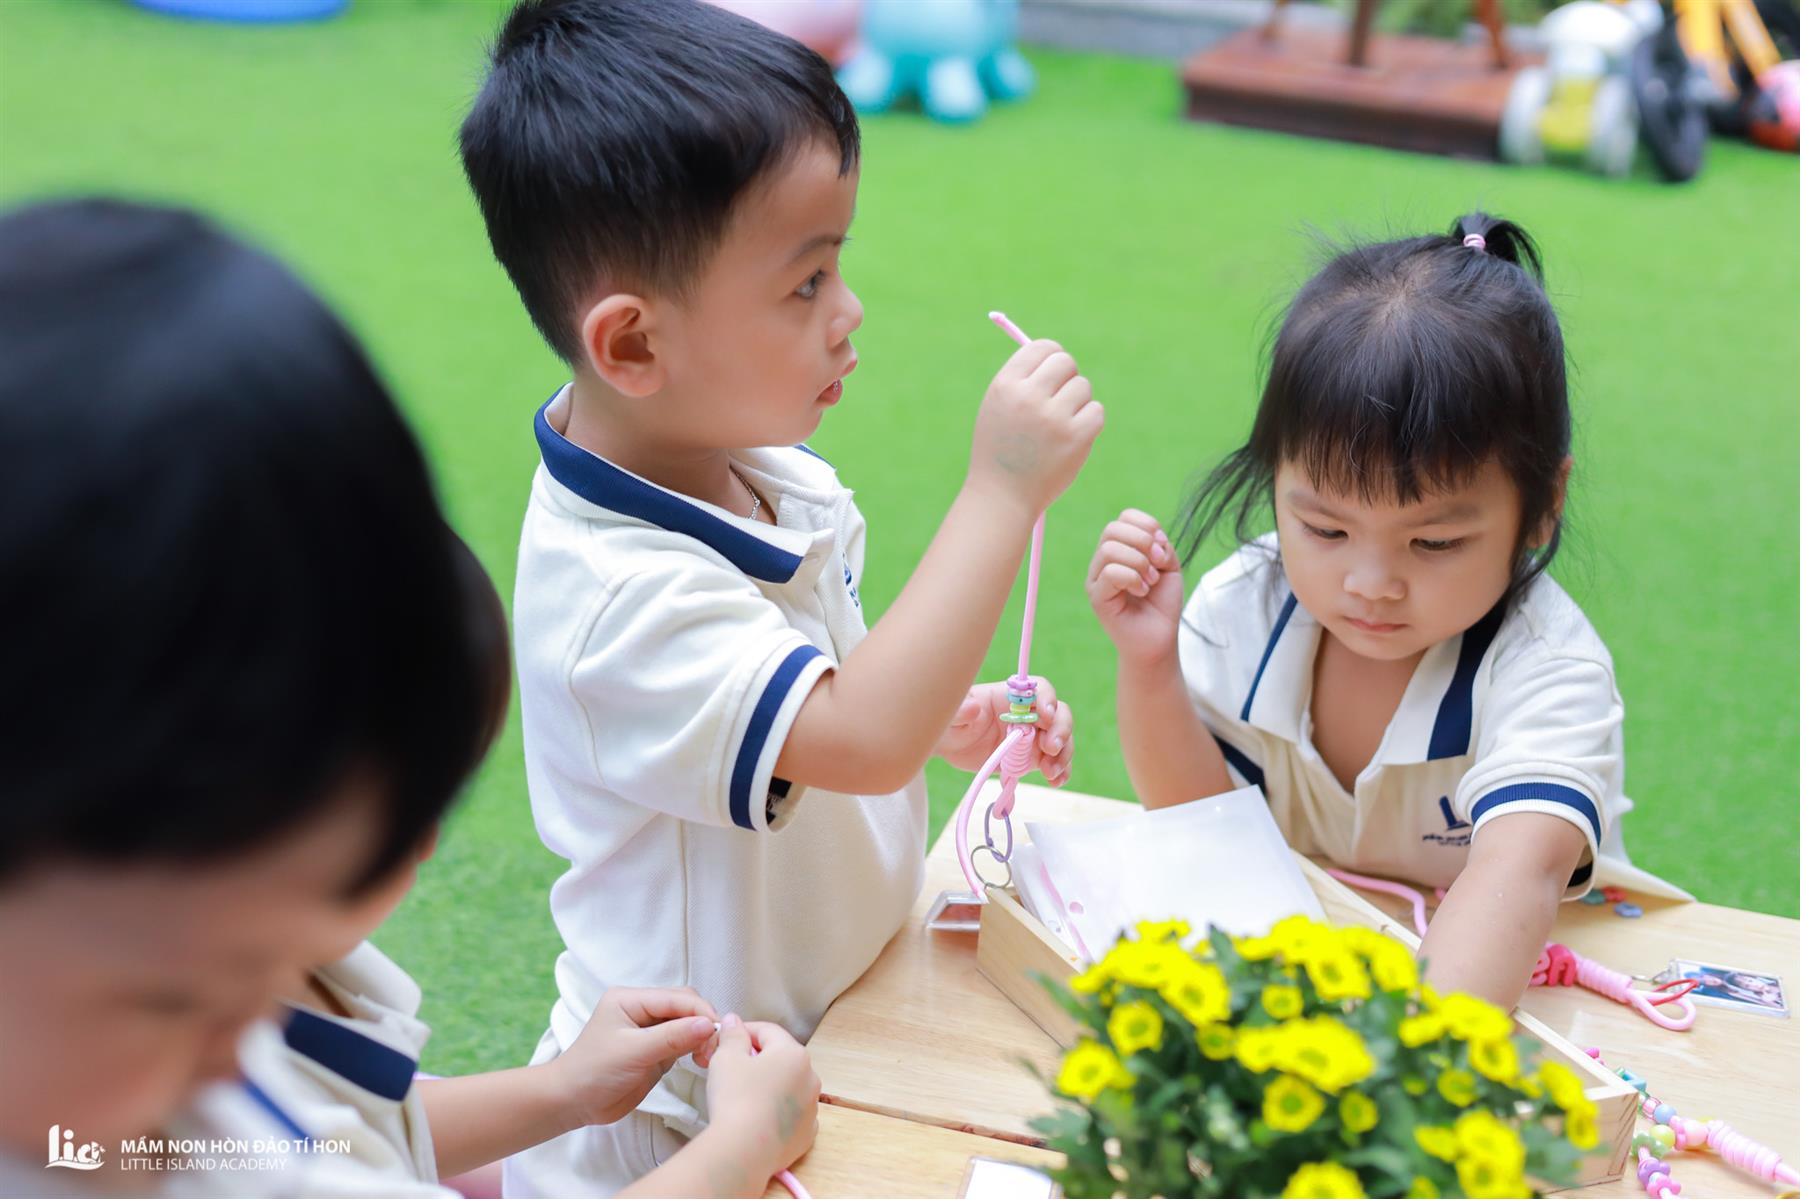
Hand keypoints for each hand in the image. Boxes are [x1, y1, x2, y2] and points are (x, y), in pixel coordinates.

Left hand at [546, 987, 719, 1127]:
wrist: (572, 1104)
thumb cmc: (593, 1073)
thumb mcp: (633, 1053)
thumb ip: (672, 1037)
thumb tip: (709, 1024)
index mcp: (631, 999)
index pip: (677, 997)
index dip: (700, 1012)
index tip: (718, 1033)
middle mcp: (642, 1009)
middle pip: (686, 1007)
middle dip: (704, 1024)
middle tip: (712, 1051)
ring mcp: (650, 1030)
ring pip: (688, 1024)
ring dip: (702, 1037)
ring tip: (707, 1058)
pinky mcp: (656, 1050)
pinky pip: (684, 1042)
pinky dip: (696, 1048)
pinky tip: (700, 1060)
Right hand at [703, 1015, 818, 1180]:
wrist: (744, 1150)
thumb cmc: (735, 1098)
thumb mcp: (726, 1057)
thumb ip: (732, 1035)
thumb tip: (734, 1022)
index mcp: (793, 1053)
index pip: (767, 1031)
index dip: (743, 1031)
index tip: (725, 1039)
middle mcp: (810, 1077)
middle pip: (780, 1058)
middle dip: (757, 1059)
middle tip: (731, 1067)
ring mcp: (812, 1108)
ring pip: (788, 1087)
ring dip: (769, 1085)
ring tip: (743, 1096)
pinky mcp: (806, 1134)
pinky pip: (791, 1115)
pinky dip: (777, 1112)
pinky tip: (758, 1118)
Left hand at [935, 679, 1073, 785]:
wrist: (950, 746)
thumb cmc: (952, 722)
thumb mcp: (951, 716)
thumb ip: (960, 710)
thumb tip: (973, 708)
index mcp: (1010, 697)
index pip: (1039, 689)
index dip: (1048, 699)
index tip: (1046, 716)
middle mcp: (1028, 713)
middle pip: (1059, 714)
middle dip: (1061, 730)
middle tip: (1050, 749)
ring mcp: (1033, 736)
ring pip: (1061, 740)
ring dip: (1063, 755)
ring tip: (1050, 773)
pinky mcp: (1032, 757)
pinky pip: (1054, 762)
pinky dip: (1060, 772)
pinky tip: (1055, 782)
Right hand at [967, 339, 1103, 516]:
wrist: (1002, 496)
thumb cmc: (1001, 450)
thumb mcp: (998, 407)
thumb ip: (1022, 380)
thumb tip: (1056, 353)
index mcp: (1005, 385)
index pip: (1041, 347)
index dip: (1052, 357)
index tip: (1054, 373)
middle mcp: (1028, 397)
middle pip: (1066, 362)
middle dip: (1068, 377)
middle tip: (1061, 399)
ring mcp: (1053, 417)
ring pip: (1083, 387)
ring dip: (1078, 403)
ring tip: (1060, 426)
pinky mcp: (1076, 437)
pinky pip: (1096, 411)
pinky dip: (1089, 423)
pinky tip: (1072, 438)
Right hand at [1087, 510, 1183, 666]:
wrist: (1159, 638)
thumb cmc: (1162, 604)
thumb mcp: (1170, 567)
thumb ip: (1162, 546)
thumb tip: (1152, 537)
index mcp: (1119, 548)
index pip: (1124, 517)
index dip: (1147, 525)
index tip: (1162, 549)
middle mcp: (1102, 560)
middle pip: (1113, 528)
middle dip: (1144, 542)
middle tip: (1157, 566)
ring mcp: (1095, 578)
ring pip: (1110, 549)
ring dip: (1139, 563)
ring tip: (1150, 582)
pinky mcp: (1096, 597)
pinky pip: (1110, 573)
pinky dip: (1133, 579)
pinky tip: (1141, 592)